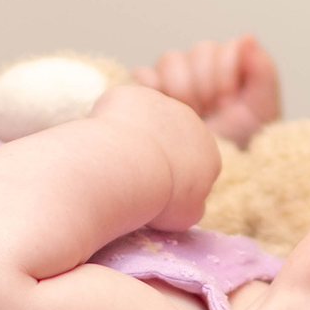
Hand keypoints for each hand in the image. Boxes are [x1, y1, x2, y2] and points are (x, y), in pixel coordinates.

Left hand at [90, 82, 219, 229]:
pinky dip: (109, 123)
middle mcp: (189, 120)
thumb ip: (192, 205)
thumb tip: (188, 201)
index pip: (193, 163)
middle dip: (155, 152)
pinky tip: (101, 143)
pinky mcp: (131, 94)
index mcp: (208, 151)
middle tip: (132, 175)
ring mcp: (159, 102)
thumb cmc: (161, 197)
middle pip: (171, 136)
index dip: (173, 177)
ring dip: (132, 135)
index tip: (155, 190)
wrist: (131, 168)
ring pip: (144, 119)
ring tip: (114, 159)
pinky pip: (118, 109)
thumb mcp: (187, 215)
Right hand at [133, 35, 280, 148]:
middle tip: (212, 112)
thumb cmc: (242, 140)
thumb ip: (262, 69)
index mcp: (228, 63)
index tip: (229, 102)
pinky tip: (167, 108)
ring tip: (192, 115)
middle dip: (207, 86)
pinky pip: (142, 75)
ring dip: (183, 89)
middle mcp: (200, 65)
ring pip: (170, 60)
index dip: (224, 74)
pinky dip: (153, 89)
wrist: (217, 168)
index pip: (223, 47)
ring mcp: (173, 77)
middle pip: (198, 52)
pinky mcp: (148, 91)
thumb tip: (247, 36)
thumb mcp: (262, 107)